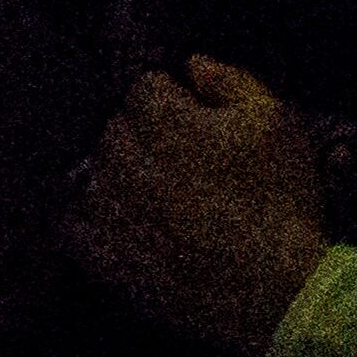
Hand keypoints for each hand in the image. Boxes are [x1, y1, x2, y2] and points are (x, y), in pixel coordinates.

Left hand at [60, 56, 331, 356]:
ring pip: (94, 174)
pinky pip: (72, 230)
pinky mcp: (110, 261)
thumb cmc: (283, 201)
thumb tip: (192, 64)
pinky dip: (84, 222)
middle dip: (142, 135)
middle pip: (114, 128)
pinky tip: (110, 223)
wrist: (282, 292)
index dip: (172, 100)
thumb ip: (232, 80)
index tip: (193, 119)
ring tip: (153, 195)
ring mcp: (114, 215)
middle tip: (180, 159)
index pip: (143, 87)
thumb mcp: (276, 122)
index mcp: (165, 123)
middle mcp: (129, 163)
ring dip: (117, 177)